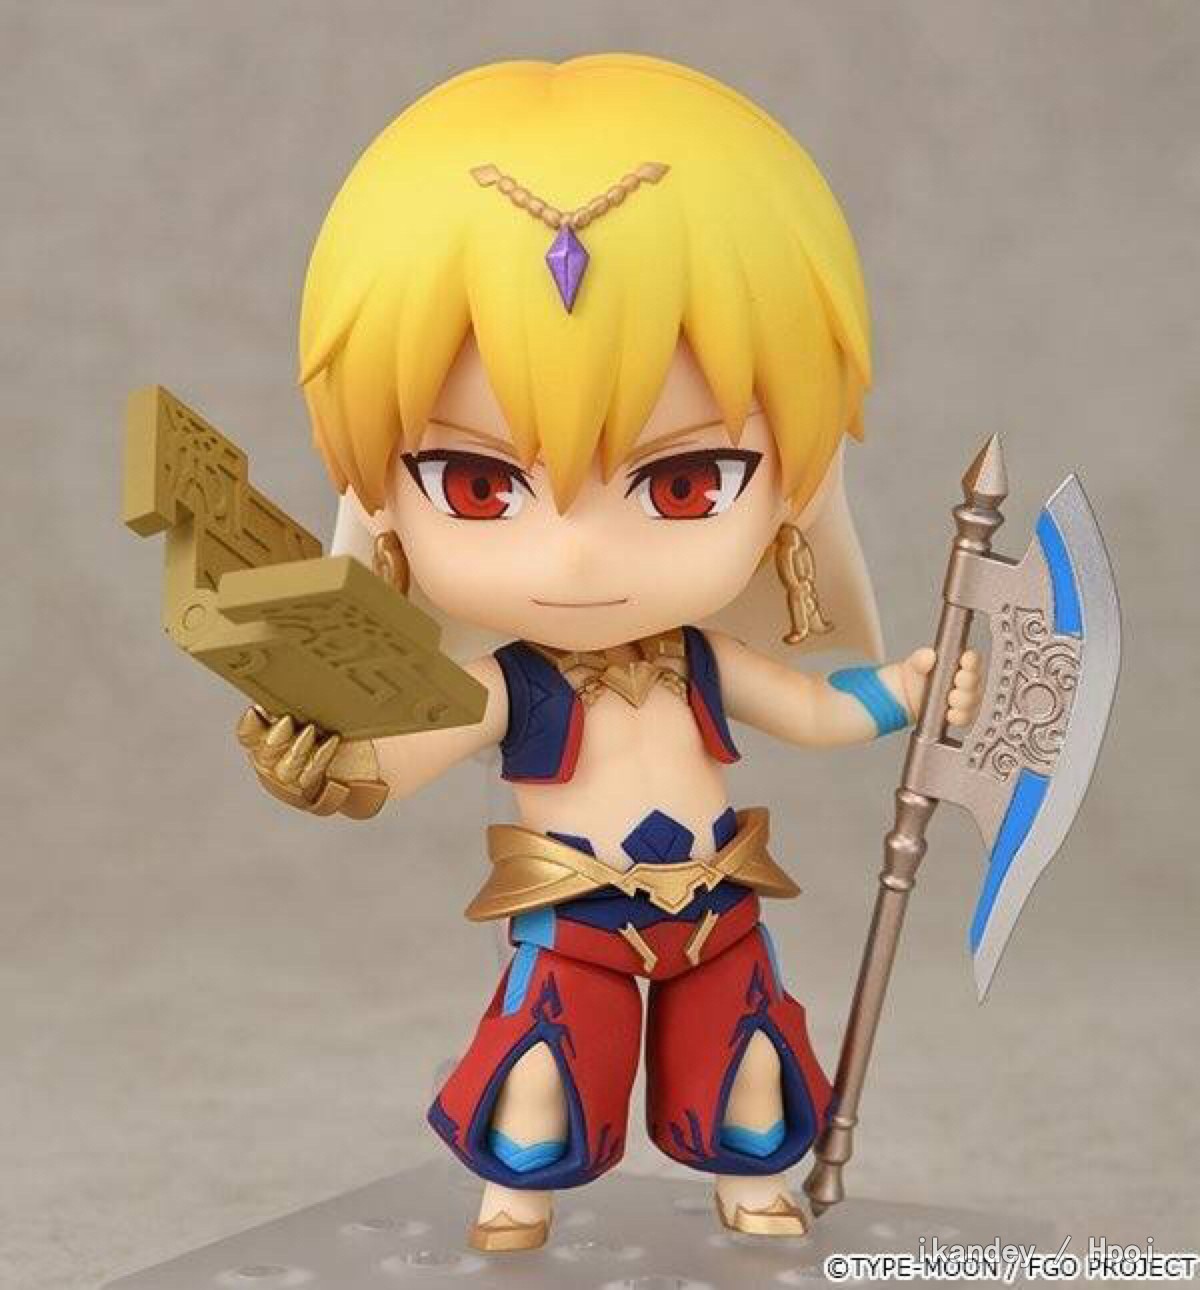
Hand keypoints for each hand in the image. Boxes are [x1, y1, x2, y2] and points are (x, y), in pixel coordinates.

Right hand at [236, 707, 388, 818]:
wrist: (356, 765)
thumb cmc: (328, 728)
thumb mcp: (309, 712)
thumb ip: (294, 701)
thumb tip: (292, 674)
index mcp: (262, 740)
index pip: (248, 734)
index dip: (249, 724)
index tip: (256, 710)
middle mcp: (271, 761)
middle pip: (265, 751)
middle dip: (275, 735)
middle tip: (286, 718)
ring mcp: (290, 777)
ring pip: (287, 768)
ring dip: (298, 747)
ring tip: (310, 729)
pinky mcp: (312, 789)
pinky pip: (313, 774)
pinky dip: (322, 756)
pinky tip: (332, 740)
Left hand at [898, 647, 983, 727]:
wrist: (903, 698)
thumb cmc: (915, 677)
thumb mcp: (914, 664)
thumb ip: (921, 658)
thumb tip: (929, 656)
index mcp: (958, 663)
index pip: (972, 659)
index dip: (972, 660)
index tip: (965, 661)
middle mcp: (965, 681)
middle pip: (975, 680)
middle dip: (968, 681)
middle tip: (957, 681)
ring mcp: (963, 699)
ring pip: (972, 700)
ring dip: (963, 700)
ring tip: (950, 698)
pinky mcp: (958, 715)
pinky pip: (965, 718)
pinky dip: (959, 716)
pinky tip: (950, 714)